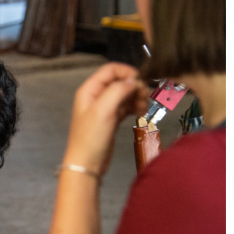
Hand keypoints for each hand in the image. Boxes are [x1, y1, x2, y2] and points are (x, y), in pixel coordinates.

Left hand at [65, 61, 145, 175]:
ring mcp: (104, 107)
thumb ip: (118, 91)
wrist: (87, 164)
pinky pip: (126, 107)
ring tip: (144, 109)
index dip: (127, 72)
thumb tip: (134, 80)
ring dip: (136, 98)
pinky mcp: (112, 119)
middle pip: (119, 81)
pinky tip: (140, 113)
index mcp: (90, 89)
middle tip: (146, 98)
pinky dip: (134, 107)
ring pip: (125, 94)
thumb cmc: (91, 137)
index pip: (111, 70)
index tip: (143, 82)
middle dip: (134, 87)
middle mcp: (97, 95)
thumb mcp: (103, 110)